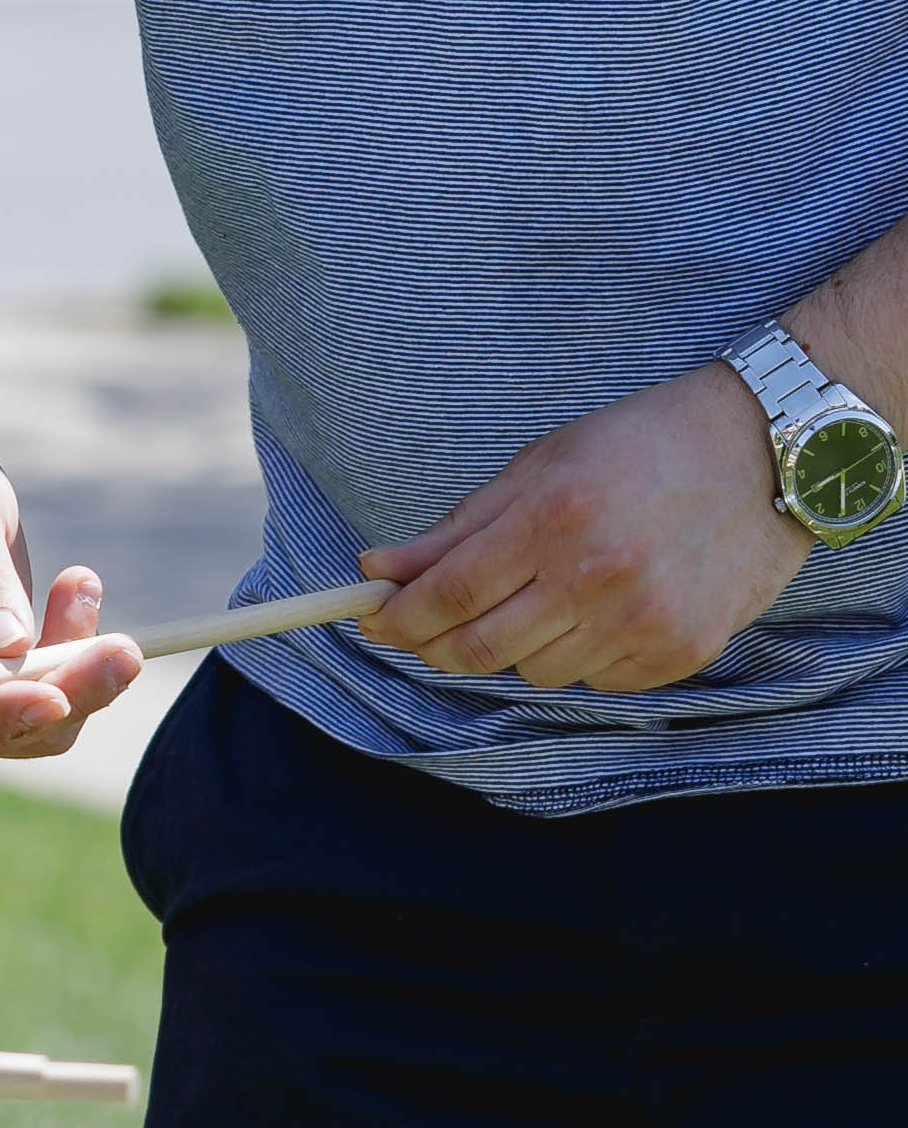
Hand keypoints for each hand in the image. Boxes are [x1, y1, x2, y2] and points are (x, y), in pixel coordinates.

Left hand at [359, 362, 809, 689]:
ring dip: (510, 650)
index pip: (451, 593)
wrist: (759, 455)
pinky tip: (583, 616)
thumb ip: (456, 528)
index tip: (369, 621)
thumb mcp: (535, 467)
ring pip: (538, 673)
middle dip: (435, 646)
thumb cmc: (636, 446)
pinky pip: (598, 681)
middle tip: (418, 631)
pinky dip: (574, 658)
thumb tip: (378, 568)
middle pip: (484, 648)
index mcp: (552, 519)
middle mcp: (598, 578)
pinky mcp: (685, 652)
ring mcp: (646, 622)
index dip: (399, 616)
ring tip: (522, 605)